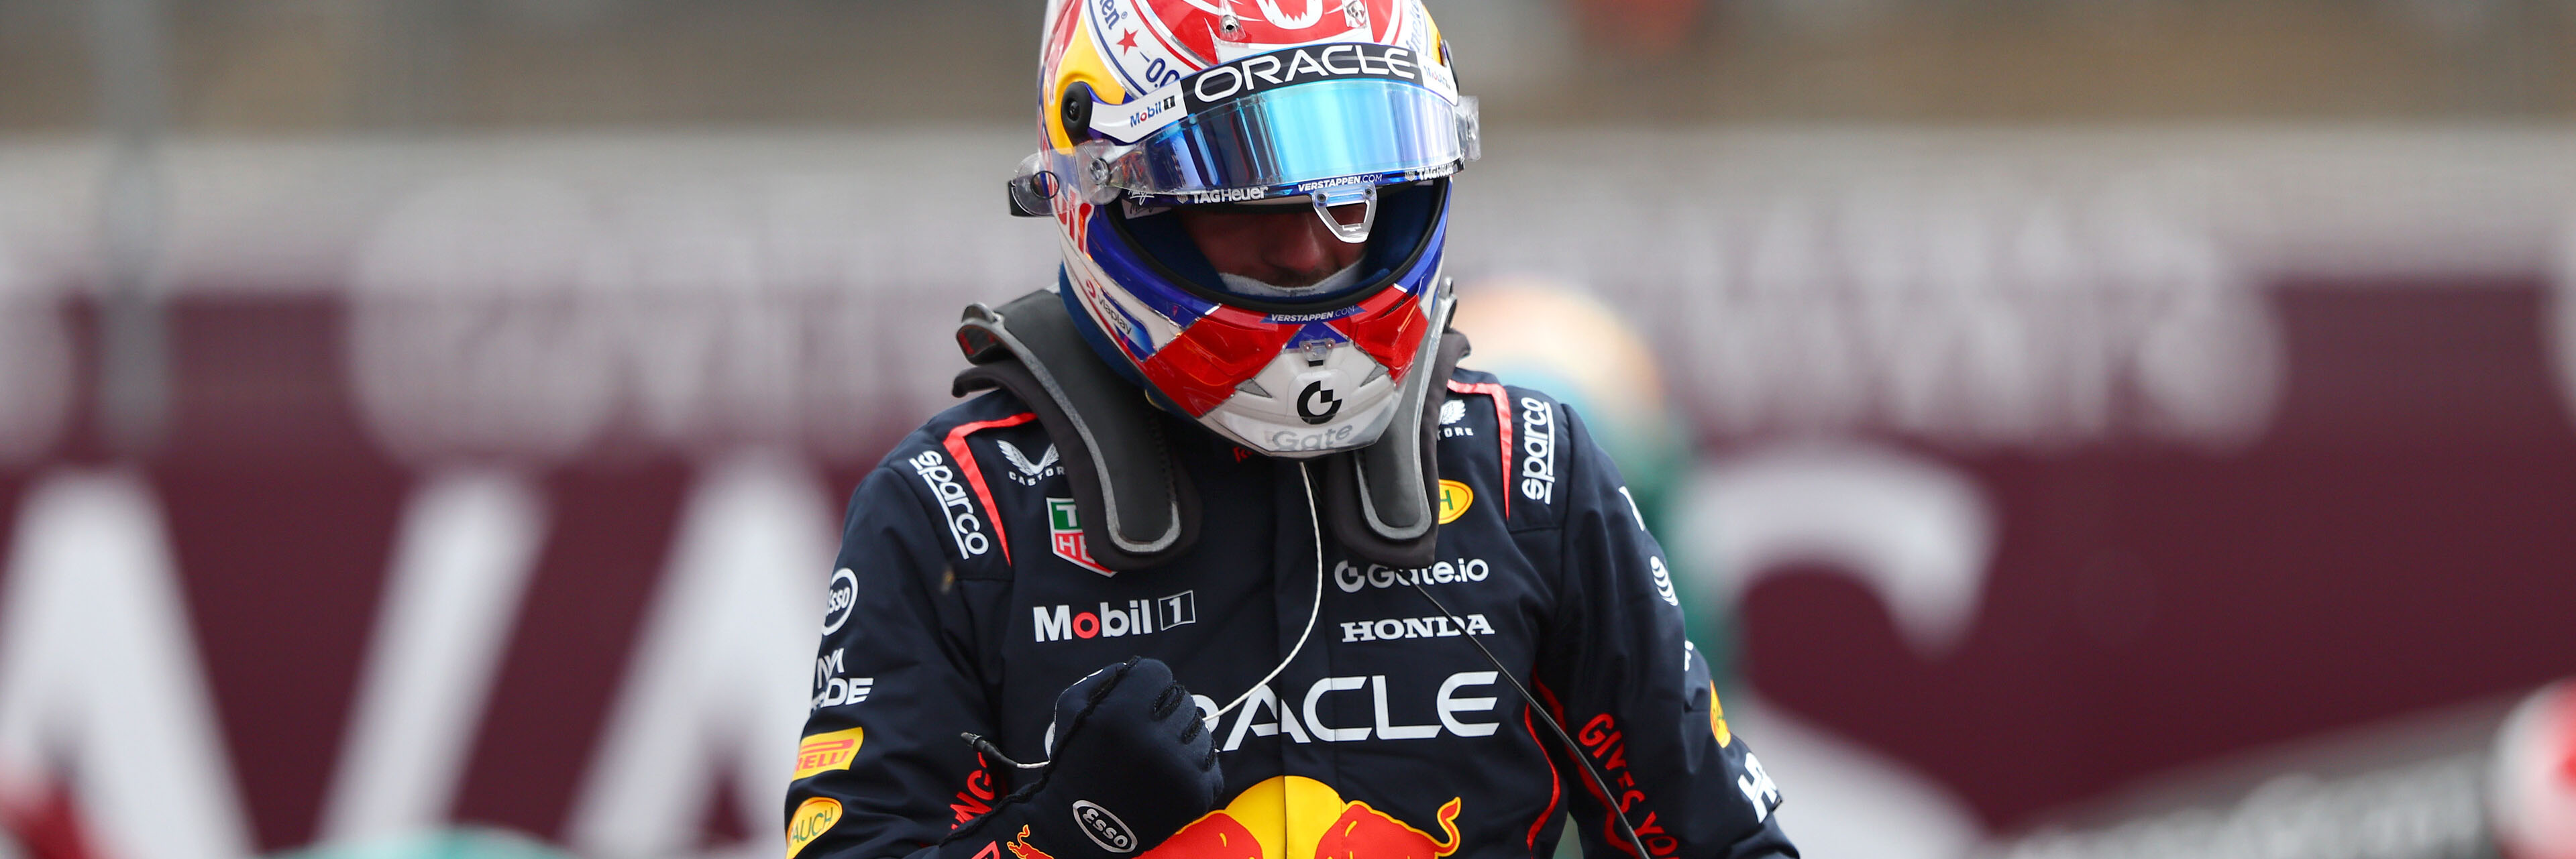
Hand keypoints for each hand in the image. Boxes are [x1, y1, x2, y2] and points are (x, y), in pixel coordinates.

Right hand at [949, 658, 1221, 858]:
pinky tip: (1167, 780)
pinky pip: (1211, 765)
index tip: (1134, 704)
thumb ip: (1107, 677)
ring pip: (1201, 731)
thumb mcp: (1071, 707)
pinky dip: (1193, 770)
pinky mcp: (1196, 794)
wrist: (1080, 828)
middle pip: (1183, 699)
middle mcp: (1155, 740)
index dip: (1144, 686)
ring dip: (1181, 741)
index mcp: (1122, 713)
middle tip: (1142, 737)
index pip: (1158, 673)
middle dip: (1164, 712)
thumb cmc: (1074, 761)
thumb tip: (1141, 669)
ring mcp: (1180, 769)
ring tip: (1154, 761)